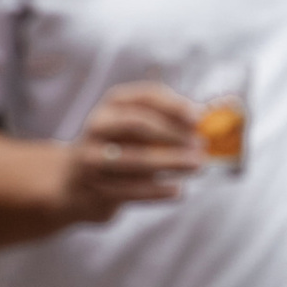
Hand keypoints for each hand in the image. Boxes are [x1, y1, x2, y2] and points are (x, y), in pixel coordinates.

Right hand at [54, 83, 203, 227]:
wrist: (76, 183)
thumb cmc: (122, 148)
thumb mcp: (139, 128)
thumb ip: (170, 122)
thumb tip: (210, 120)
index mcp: (113, 104)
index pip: (144, 96)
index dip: (173, 105)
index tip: (199, 117)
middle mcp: (98, 125)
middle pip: (136, 124)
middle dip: (172, 133)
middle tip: (201, 144)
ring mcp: (92, 157)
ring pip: (134, 159)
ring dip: (170, 162)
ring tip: (198, 165)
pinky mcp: (95, 186)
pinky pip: (130, 189)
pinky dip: (157, 190)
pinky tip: (179, 191)